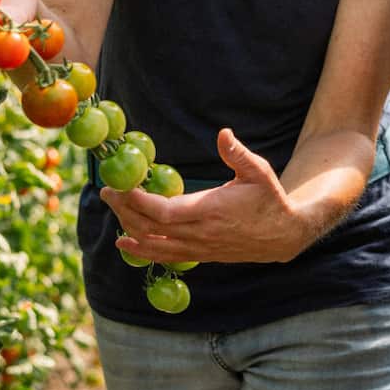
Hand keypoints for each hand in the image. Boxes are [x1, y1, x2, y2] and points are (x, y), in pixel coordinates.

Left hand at [102, 129, 304, 264]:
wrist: (282, 236)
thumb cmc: (269, 199)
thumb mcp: (259, 172)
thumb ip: (238, 154)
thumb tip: (223, 133)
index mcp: (210, 211)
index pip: (164, 212)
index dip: (138, 202)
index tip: (120, 187)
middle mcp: (200, 234)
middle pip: (151, 228)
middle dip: (124, 210)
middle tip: (107, 191)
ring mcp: (198, 248)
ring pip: (153, 244)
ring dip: (129, 228)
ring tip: (113, 210)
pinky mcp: (199, 255)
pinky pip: (164, 255)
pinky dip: (142, 249)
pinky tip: (126, 242)